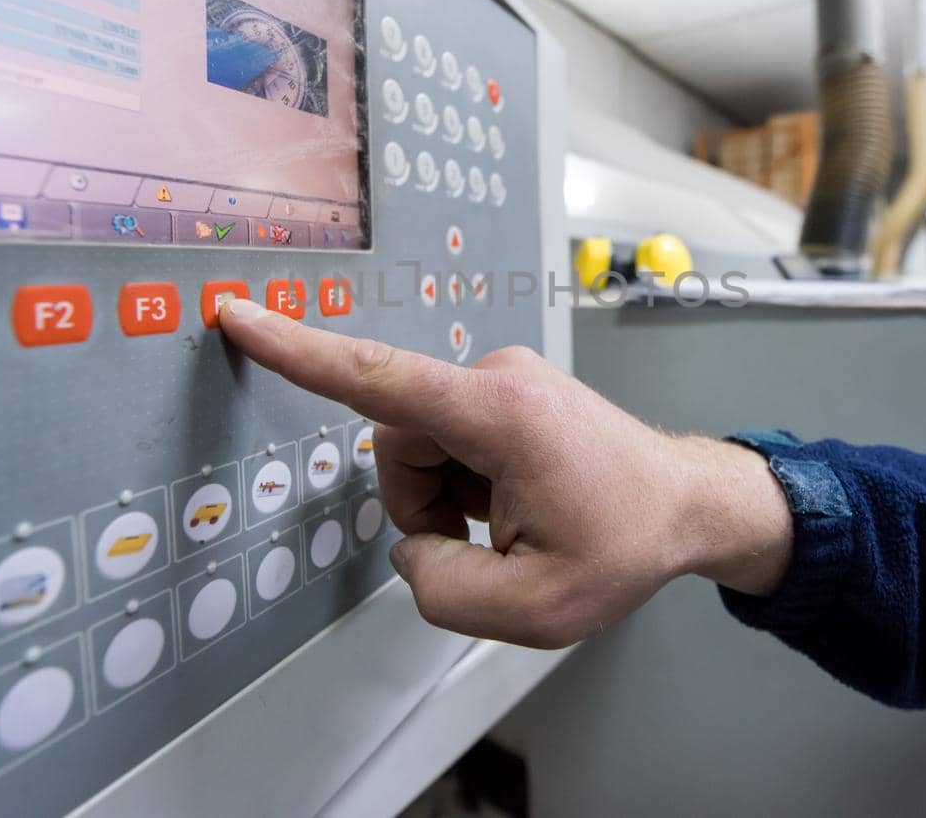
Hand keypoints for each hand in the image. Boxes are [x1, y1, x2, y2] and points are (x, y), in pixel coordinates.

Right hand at [220, 300, 793, 647]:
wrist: (687, 503)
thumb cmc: (627, 544)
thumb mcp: (536, 610)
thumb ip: (443, 589)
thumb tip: (411, 548)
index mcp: (499, 415)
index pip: (376, 377)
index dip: (298, 350)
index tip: (239, 315)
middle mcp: (496, 377)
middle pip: (395, 442)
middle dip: (421, 503)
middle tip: (487, 542)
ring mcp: (502, 377)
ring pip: (418, 445)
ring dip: (444, 496)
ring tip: (510, 522)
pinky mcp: (505, 388)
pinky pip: (446, 439)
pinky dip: (463, 483)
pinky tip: (515, 502)